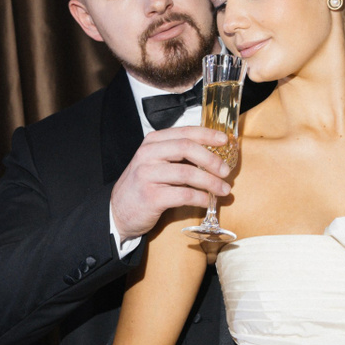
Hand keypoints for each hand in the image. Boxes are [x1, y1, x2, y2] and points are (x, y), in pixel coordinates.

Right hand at [110, 126, 233, 241]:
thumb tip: (213, 155)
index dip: (207, 135)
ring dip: (211, 182)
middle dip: (212, 159)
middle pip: (187, 148)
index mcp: (152, 142)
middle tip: (226, 171)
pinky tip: (207, 201)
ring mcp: (147, 175)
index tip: (225, 140)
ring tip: (224, 189)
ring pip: (187, 173)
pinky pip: (183, 195)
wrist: (117, 211)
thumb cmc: (144, 185)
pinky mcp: (151, 197)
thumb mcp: (155, 162)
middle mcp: (148, 154)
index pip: (184, 132)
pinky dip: (200, 198)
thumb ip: (177, 155)